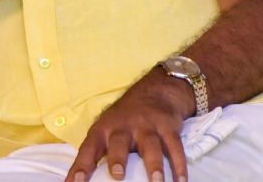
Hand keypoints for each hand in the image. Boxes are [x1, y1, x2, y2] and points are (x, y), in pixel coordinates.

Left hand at [66, 73, 192, 181]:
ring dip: (153, 164)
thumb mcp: (107, 130)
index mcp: (104, 129)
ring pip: (150, 144)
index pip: (89, 148)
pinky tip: (181, 180)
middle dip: (117, 158)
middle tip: (117, 175)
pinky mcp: (167, 126)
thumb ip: (99, 153)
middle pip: (118, 142)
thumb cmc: (125, 120)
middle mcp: (123, 126)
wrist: (155, 91)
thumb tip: (83, 180)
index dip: (81, 165)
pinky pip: (174, 146)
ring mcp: (146, 125)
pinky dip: (179, 164)